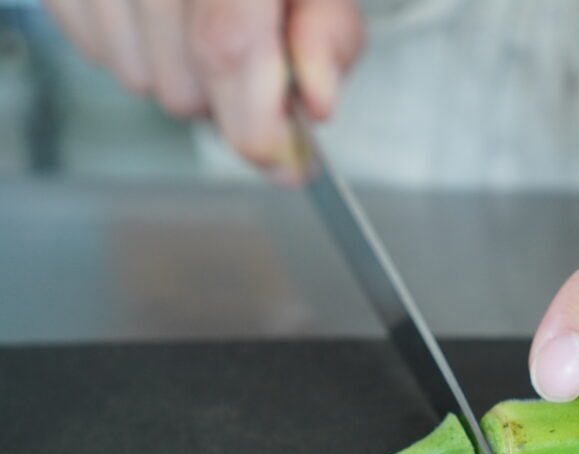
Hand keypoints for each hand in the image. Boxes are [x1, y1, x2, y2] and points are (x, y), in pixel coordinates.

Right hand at [43, 0, 362, 181]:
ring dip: (181, 76)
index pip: (228, 48)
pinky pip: (99, 54)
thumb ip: (327, 37)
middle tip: (250, 69)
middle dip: (225, 102)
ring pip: (140, 79)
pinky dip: (137, 52)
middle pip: (182, 85)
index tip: (281, 155)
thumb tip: (318, 104)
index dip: (256, 123)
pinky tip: (162, 21)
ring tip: (201, 29)